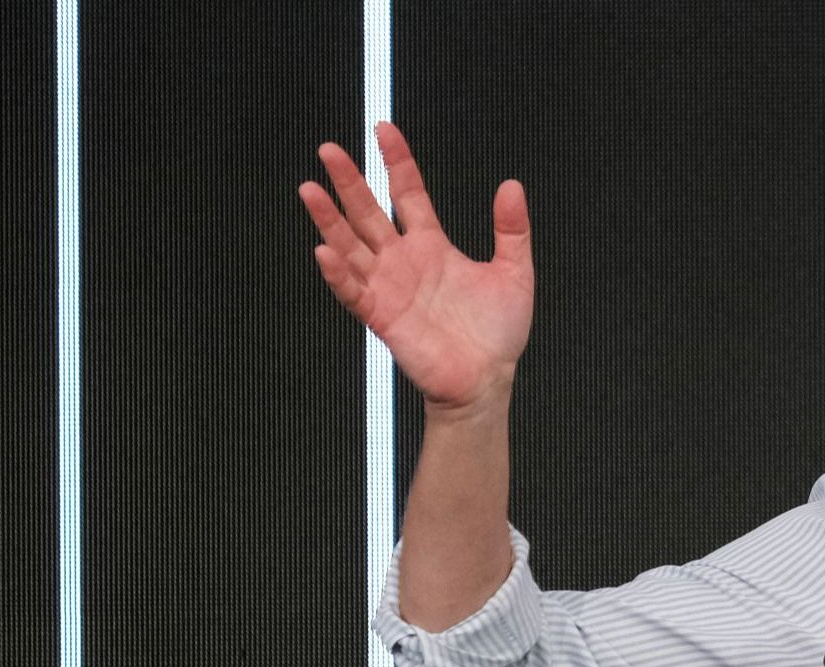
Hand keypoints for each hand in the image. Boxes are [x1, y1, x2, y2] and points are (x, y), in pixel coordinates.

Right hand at [299, 122, 533, 412]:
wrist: (487, 379)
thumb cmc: (497, 333)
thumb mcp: (514, 272)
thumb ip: (512, 229)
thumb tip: (512, 186)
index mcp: (431, 245)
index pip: (407, 193)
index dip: (396, 161)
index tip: (384, 129)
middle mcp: (404, 261)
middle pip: (369, 212)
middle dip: (350, 182)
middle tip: (330, 150)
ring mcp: (389, 287)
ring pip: (351, 246)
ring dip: (329, 220)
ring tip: (310, 190)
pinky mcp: (382, 316)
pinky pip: (353, 292)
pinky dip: (338, 274)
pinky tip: (324, 252)